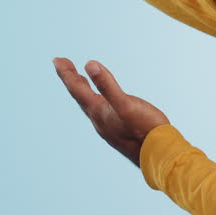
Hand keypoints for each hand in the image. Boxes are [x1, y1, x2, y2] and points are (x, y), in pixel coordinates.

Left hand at [52, 58, 170, 167]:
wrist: (159, 155)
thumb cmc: (145, 129)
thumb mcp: (125, 104)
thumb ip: (107, 85)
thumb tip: (89, 64)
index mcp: (98, 111)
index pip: (76, 89)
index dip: (66, 73)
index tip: (56, 59)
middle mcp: (98, 120)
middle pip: (79, 95)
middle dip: (71, 78)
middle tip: (61, 62)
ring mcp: (107, 126)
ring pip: (89, 104)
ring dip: (82, 89)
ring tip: (78, 79)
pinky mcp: (117, 131)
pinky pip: (100, 110)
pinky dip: (95, 99)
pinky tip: (103, 102)